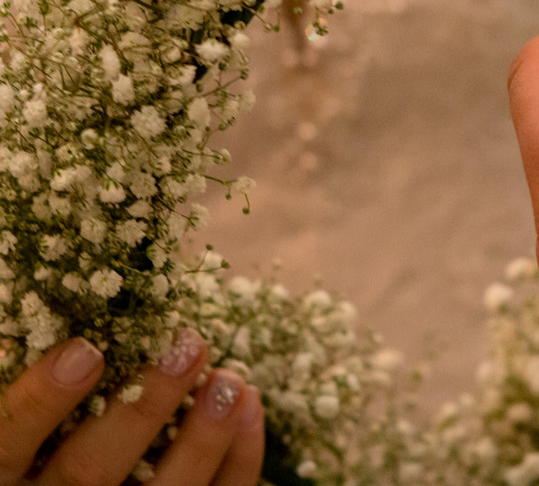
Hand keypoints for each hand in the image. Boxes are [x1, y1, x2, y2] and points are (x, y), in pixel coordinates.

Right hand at [0, 331, 263, 484]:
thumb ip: (33, 393)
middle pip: (90, 471)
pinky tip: (250, 407)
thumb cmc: (46, 446)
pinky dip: (238, 458)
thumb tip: (55, 331)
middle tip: (187, 346)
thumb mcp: (26, 427)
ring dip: (203, 437)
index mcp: (3, 480)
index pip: (9, 444)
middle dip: (142, 408)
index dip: (41, 400)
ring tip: (231, 380)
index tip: (85, 350)